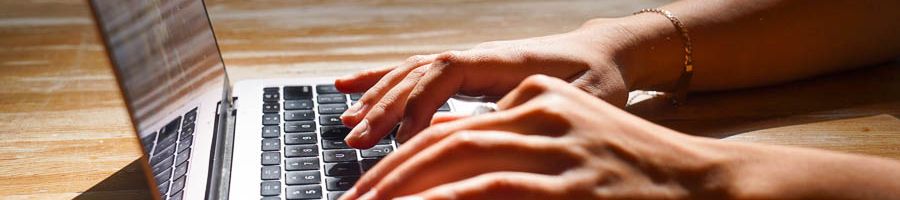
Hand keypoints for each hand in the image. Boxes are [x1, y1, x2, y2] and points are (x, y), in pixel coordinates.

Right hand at [335, 20, 634, 147]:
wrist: (603, 52)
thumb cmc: (596, 78)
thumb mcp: (576, 99)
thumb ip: (532, 112)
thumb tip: (485, 134)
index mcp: (499, 61)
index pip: (444, 77)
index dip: (419, 106)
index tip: (405, 141)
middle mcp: (475, 57)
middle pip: (416, 75)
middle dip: (384, 108)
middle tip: (354, 140)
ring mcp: (466, 62)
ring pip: (409, 74)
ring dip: (376, 98)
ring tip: (346, 123)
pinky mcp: (463, 72)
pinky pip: (414, 74)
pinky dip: (380, 81)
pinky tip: (351, 89)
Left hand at [339, 75, 731, 199]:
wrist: (712, 186)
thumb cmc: (639, 174)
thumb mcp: (572, 144)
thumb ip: (517, 148)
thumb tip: (456, 172)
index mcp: (538, 96)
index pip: (454, 122)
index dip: (403, 153)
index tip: (371, 185)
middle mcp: (541, 111)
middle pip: (444, 135)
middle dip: (388, 172)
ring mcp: (557, 146)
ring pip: (458, 156)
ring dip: (402, 187)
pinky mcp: (572, 184)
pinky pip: (492, 189)